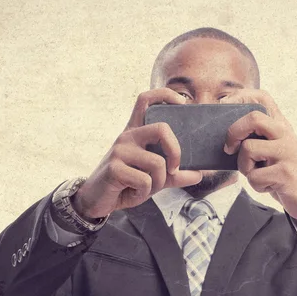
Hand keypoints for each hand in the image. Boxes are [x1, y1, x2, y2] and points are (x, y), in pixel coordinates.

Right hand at [73, 89, 202, 218]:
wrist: (98, 200)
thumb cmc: (126, 184)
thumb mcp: (154, 178)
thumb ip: (174, 174)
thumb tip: (198, 174)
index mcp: (136, 132)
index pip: (146, 100)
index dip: (166, 95)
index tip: (183, 104)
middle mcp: (127, 136)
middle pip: (162, 129)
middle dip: (176, 152)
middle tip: (174, 169)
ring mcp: (120, 151)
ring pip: (157, 163)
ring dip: (159, 182)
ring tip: (146, 188)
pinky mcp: (114, 168)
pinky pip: (145, 180)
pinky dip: (144, 192)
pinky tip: (133, 192)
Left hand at [221, 90, 296, 236]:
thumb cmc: (281, 173)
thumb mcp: (271, 150)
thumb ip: (256, 139)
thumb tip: (226, 137)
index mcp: (280, 125)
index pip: (263, 98)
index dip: (240, 96)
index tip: (224, 106)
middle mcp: (285, 134)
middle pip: (253, 118)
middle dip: (233, 133)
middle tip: (229, 149)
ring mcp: (287, 152)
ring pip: (248, 149)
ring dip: (245, 167)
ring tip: (257, 174)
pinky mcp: (286, 173)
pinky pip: (254, 177)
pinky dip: (256, 186)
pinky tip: (268, 186)